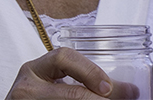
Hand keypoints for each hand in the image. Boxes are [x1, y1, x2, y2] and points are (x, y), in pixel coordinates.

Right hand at [3, 46, 133, 97]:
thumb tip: (120, 89)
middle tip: (126, 98)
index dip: (89, 70)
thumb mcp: (44, 85)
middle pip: (71, 92)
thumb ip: (71, 81)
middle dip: (99, 97)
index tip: (109, 86)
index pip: (62, 57)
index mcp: (32, 71)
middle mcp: (26, 88)